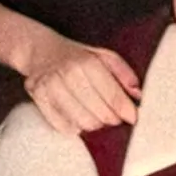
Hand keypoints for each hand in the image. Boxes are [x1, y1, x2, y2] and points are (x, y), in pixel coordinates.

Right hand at [18, 36, 139, 133]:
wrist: (40, 49)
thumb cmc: (77, 55)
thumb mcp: (104, 55)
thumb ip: (123, 73)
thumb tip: (137, 94)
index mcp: (87, 62)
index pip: (112, 95)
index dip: (125, 110)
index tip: (133, 118)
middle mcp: (68, 74)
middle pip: (98, 113)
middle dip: (111, 119)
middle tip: (115, 118)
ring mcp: (50, 87)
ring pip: (81, 123)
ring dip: (94, 125)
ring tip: (97, 117)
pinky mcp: (38, 97)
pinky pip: (62, 126)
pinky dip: (74, 127)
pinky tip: (79, 118)